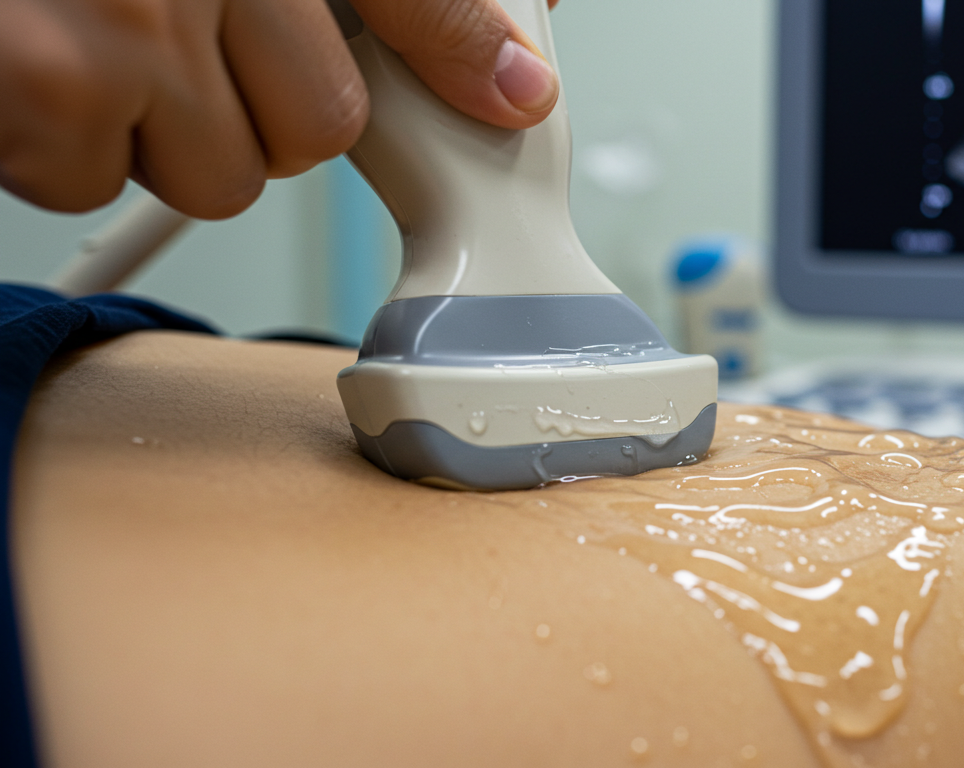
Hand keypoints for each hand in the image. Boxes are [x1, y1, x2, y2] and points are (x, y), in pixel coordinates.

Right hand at [0, 0, 561, 218]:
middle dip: (252, 104)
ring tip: (83, 39)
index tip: (518, 95)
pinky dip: (55, 142)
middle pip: (313, 122)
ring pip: (216, 167)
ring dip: (151, 129)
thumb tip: (510, 70)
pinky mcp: (39, 84)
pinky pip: (94, 173)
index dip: (465, 48)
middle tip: (174, 37)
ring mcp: (128, 24)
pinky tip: (25, 60)